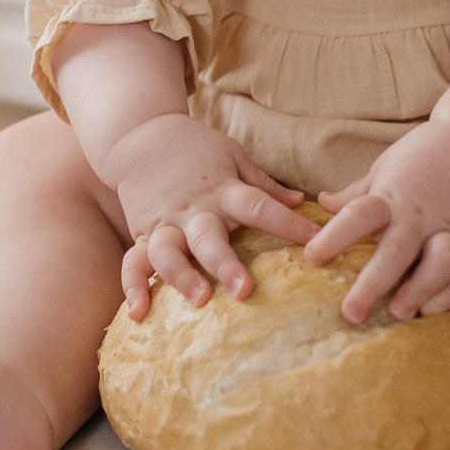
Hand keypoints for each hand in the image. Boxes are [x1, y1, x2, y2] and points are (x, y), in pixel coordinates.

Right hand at [98, 112, 311, 319]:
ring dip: (182, 277)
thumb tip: (302, 202)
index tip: (316, 240)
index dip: (287, 223)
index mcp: (222, 189)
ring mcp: (164, 224)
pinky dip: (134, 288)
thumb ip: (264, 185)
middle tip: (244, 290)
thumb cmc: (195, 148)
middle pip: (208, 238)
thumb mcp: (233, 156)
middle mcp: (193, 210)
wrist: (140, 135)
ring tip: (199, 300)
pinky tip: (138, 314)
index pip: (258, 205)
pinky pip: (133, 263)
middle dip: (225, 264)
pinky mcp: (142, 234)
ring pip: (168, 254)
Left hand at [306, 116, 449, 323]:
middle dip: (373, 284)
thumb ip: (356, 193)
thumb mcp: (385, 168)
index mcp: (392, 196)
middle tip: (351, 314)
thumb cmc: (423, 156)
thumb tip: (322, 203)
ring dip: (418, 290)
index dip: (334, 237)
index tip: (311, 258)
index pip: (358, 216)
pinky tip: (430, 309)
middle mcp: (420, 215)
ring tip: (398, 313)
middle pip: (395, 252)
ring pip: (438, 264)